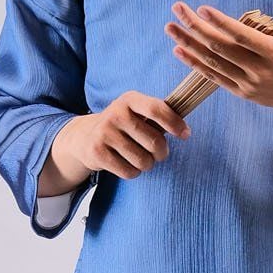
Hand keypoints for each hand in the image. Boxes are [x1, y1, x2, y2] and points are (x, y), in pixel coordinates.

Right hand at [43, 91, 190, 190]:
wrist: (86, 136)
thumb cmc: (124, 126)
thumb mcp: (138, 112)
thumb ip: (159, 116)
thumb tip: (186, 130)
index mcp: (130, 99)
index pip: (156, 109)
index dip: (174, 123)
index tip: (186, 135)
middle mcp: (116, 113)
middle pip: (154, 141)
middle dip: (162, 152)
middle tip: (158, 153)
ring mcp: (104, 132)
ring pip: (143, 161)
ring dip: (147, 164)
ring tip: (140, 158)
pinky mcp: (97, 152)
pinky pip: (129, 172)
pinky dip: (133, 172)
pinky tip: (126, 164)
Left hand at [165, 0, 272, 140]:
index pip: (242, 37)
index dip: (221, 23)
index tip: (201, 9)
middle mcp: (259, 71)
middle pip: (221, 47)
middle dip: (196, 27)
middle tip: (177, 9)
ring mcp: (248, 84)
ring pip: (212, 62)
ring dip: (189, 44)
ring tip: (170, 27)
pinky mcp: (242, 93)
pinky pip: (214, 77)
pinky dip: (195, 64)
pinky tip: (179, 50)